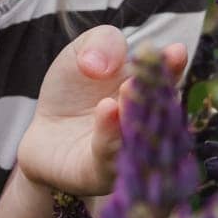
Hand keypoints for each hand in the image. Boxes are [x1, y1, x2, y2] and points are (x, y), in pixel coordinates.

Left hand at [14, 25, 189, 197]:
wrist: (41, 131)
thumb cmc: (70, 90)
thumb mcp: (81, 53)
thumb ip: (102, 43)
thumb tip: (105, 64)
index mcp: (148, 94)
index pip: (166, 79)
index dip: (172, 65)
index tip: (176, 51)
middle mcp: (146, 126)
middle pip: (157, 110)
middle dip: (154, 91)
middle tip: (145, 72)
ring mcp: (127, 153)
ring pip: (138, 137)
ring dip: (133, 113)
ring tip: (125, 90)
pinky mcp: (101, 174)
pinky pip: (109, 155)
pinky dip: (110, 132)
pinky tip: (107, 110)